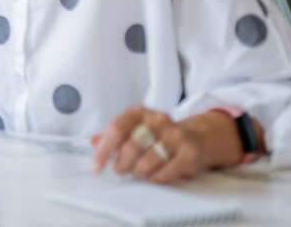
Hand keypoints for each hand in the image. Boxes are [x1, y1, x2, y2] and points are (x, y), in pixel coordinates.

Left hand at [91, 106, 212, 183]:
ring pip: (147, 161)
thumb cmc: (160, 136)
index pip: (116, 129)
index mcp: (140, 112)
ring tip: (137, 173)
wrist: (197, 138)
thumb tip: (93, 141)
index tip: (96, 166)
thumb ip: (114, 135)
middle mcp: (159, 119)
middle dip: (120, 165)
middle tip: (120, 170)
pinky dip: (153, 179)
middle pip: (130, 147)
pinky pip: (164, 172)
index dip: (103, 150)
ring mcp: (176, 135)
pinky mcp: (189, 153)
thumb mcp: (135, 129)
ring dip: (137, 173)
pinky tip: (152, 176)